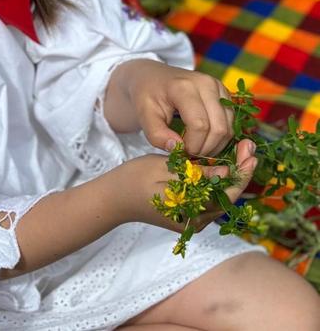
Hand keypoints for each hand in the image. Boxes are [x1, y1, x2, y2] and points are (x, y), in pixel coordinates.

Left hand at [105, 59, 233, 155]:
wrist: (152, 76)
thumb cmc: (147, 96)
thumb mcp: (143, 115)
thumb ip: (157, 135)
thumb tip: (178, 148)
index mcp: (183, 86)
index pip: (199, 125)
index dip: (192, 145)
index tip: (180, 151)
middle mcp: (206, 83)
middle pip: (219, 128)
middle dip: (206, 149)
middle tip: (189, 154)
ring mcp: (218, 87)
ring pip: (229, 128)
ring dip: (215, 145)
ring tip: (195, 147)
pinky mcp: (225, 93)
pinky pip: (231, 123)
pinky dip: (221, 137)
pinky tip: (204, 140)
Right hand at [117, 139, 257, 231]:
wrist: (115, 198)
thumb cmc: (134, 179)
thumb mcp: (163, 168)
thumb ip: (195, 172)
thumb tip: (225, 173)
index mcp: (190, 211)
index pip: (225, 193)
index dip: (241, 172)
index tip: (249, 150)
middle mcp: (196, 221)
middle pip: (228, 196)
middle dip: (241, 171)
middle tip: (250, 146)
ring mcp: (194, 220)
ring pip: (222, 196)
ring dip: (234, 174)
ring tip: (243, 151)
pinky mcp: (190, 214)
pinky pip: (212, 197)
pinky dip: (221, 179)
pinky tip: (226, 162)